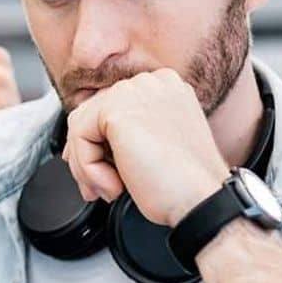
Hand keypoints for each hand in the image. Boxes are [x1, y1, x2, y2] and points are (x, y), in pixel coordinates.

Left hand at [61, 69, 229, 226]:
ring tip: (109, 190)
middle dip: (87, 156)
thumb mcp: (155, 146)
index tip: (100, 172)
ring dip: (86, 166)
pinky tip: (114, 186)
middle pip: (91, 113)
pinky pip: (78, 138)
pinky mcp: (116, 110)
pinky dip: (87, 169)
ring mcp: (133, 92)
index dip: (97, 142)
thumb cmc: (186, 184)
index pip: (111, 107)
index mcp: (164, 87)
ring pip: (80, 126)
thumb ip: (128, 132)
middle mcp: (150, 82)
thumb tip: (86, 141)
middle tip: (98, 188)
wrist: (202, 200)